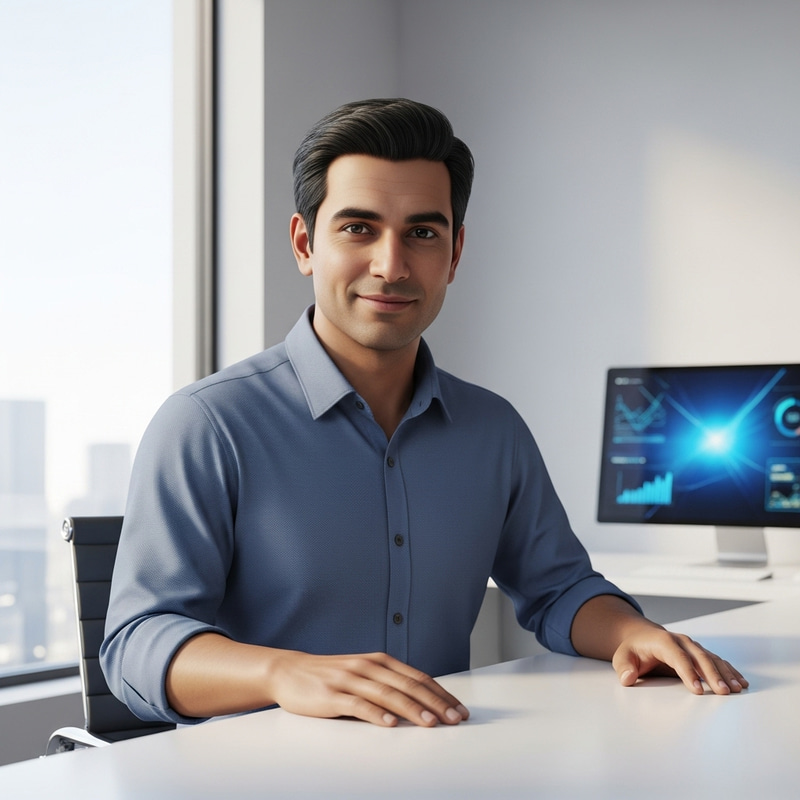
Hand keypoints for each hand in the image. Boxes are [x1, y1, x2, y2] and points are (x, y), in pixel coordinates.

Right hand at [266, 650, 469, 726]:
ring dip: (412, 709)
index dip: (441, 694)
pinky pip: (358, 705)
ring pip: (388, 695)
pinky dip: (376, 714)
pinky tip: (390, 724)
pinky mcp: (332, 695)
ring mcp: (350, 680)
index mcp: (379, 661)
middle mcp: (368, 667)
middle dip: (435, 703)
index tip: (459, 709)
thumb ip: (387, 684)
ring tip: (431, 723)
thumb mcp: (363, 674)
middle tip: (455, 719)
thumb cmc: (330, 676)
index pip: (418, 678)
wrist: (289, 671)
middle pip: (408, 685)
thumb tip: (422, 702)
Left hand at [612, 627, 748, 694]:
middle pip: (699, 657)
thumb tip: (628, 678)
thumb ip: (624, 667)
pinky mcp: (700, 654)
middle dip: (712, 675)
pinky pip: (718, 661)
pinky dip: (729, 671)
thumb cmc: (633, 650)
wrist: (642, 637)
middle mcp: (682, 641)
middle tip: (723, 692)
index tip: (697, 691)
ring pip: (712, 659)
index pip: (677, 656)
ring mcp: (693, 647)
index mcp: (663, 641)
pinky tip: (740, 682)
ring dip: (725, 674)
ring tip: (737, 689)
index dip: (688, 673)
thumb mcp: (622, 657)